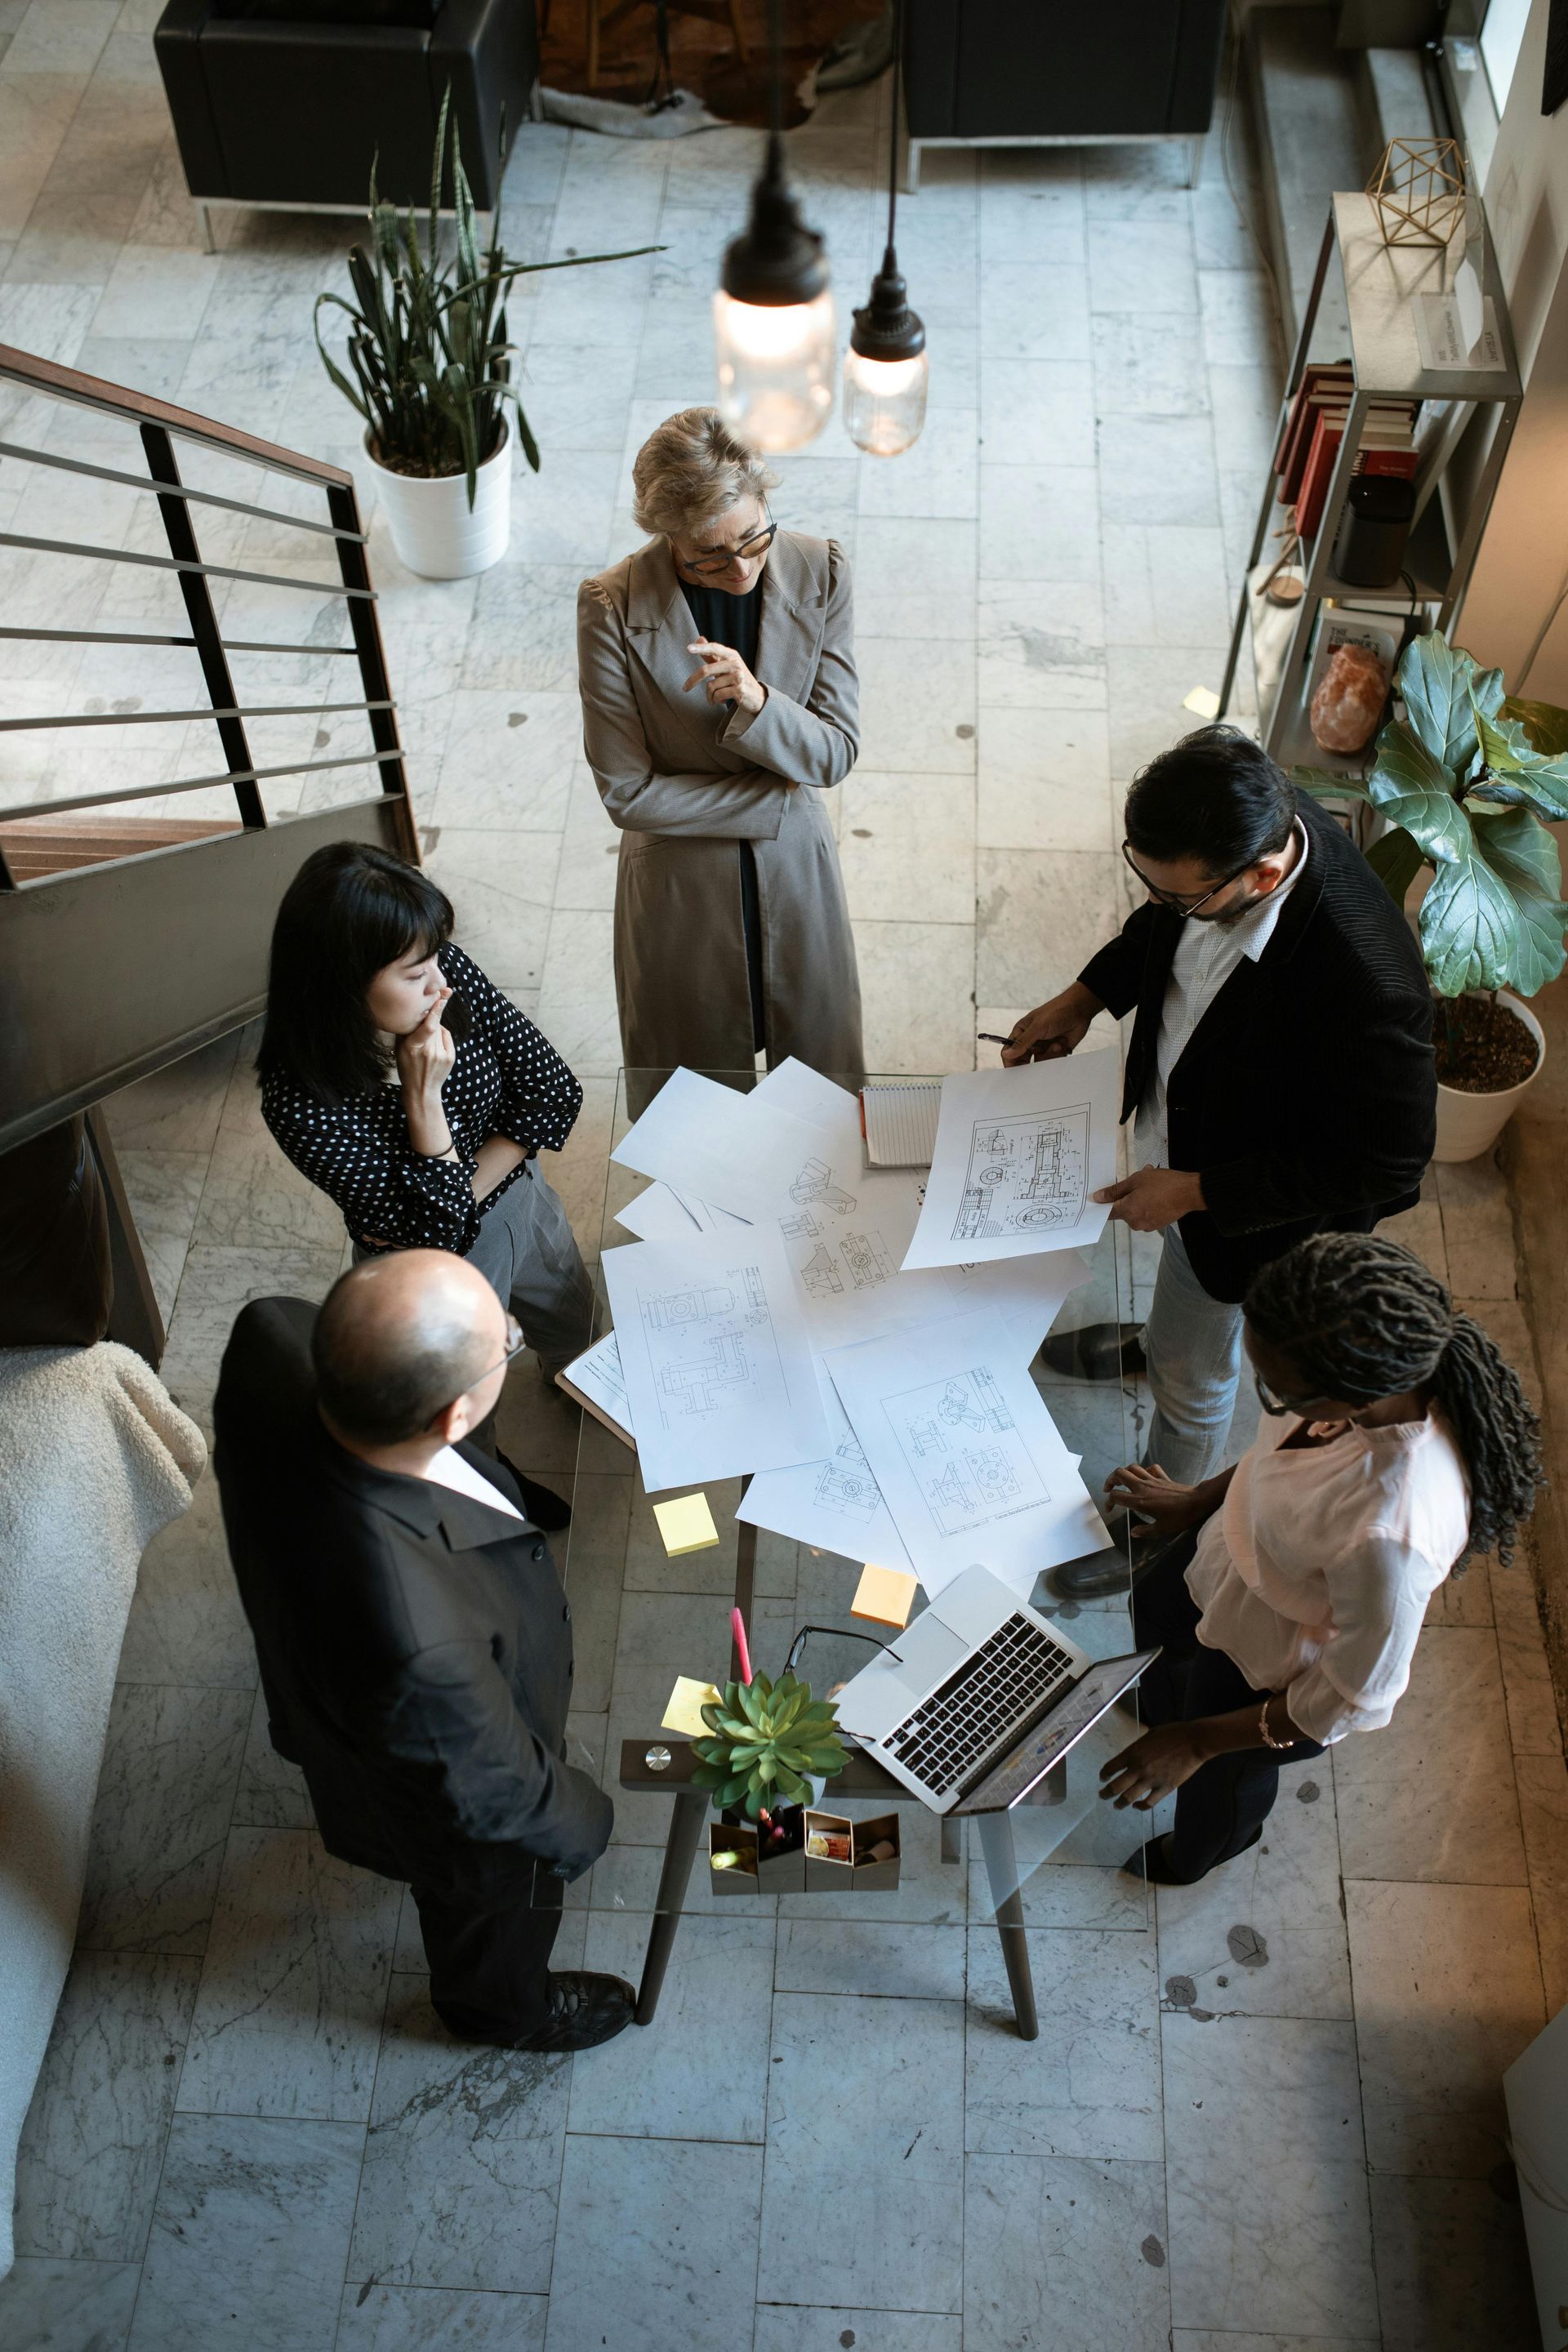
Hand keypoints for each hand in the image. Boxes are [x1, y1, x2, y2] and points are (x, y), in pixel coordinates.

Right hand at [394, 989, 456, 1104]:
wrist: (422, 1090)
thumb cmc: (407, 1067)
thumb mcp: (399, 1049)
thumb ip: (405, 1030)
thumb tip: (415, 1009)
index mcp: (413, 1048)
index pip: (428, 1026)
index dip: (436, 1010)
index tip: (441, 996)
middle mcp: (429, 1051)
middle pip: (434, 1024)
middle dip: (431, 1017)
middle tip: (425, 1018)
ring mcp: (441, 1055)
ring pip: (440, 1029)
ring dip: (435, 1029)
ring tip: (426, 1042)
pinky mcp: (450, 1057)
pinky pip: (446, 1036)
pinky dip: (441, 1036)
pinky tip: (434, 1046)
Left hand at [683, 638, 764, 715]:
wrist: (756, 696)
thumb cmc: (736, 679)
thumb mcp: (725, 665)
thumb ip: (711, 654)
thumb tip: (699, 638)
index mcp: (731, 655)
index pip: (714, 648)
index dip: (701, 648)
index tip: (688, 648)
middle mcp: (735, 663)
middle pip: (706, 670)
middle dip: (693, 680)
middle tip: (685, 688)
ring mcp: (738, 677)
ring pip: (711, 686)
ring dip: (709, 695)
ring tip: (713, 698)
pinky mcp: (739, 690)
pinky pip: (717, 695)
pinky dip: (715, 700)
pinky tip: (720, 701)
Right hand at [1000, 984, 1097, 1065]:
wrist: (1080, 1010)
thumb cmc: (1056, 1011)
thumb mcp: (1037, 1027)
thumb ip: (1022, 1042)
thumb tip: (1006, 1054)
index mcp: (1021, 1032)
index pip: (1010, 1051)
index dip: (1010, 1062)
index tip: (1014, 1073)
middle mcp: (1031, 1041)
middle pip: (1024, 1061)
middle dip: (1031, 1064)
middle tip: (1037, 1068)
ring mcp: (1043, 1046)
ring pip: (1040, 1063)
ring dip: (1049, 1056)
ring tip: (1057, 1045)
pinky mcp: (1055, 1051)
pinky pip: (1053, 1062)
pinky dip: (1058, 1055)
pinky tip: (1062, 1044)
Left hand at [1093, 1165, 1203, 1230]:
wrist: (1190, 1193)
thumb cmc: (1163, 1184)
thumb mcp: (1136, 1180)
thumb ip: (1115, 1191)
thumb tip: (1098, 1198)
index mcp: (1128, 1212)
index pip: (1108, 1213)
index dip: (1104, 1204)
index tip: (1103, 1196)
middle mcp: (1135, 1223)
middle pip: (1123, 1210)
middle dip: (1127, 1196)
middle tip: (1136, 1182)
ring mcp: (1148, 1226)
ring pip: (1136, 1211)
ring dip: (1138, 1199)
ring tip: (1150, 1184)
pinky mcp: (1158, 1225)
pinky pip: (1146, 1214)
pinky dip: (1148, 1204)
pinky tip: (1157, 1192)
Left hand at [1099, 1723, 1209, 1809]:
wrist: (1193, 1741)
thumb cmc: (1173, 1733)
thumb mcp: (1149, 1735)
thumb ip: (1138, 1747)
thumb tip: (1132, 1754)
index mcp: (1133, 1753)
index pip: (1111, 1767)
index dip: (1104, 1775)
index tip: (1102, 1778)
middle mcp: (1138, 1768)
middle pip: (1115, 1786)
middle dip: (1106, 1793)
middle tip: (1103, 1796)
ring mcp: (1151, 1780)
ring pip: (1129, 1797)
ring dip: (1119, 1803)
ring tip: (1116, 1806)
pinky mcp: (1164, 1788)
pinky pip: (1148, 1803)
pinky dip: (1140, 1806)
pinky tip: (1137, 1806)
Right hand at [1102, 1461, 1202, 1535]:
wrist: (1197, 1502)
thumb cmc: (1179, 1517)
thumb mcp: (1161, 1530)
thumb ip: (1145, 1532)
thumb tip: (1134, 1533)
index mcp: (1139, 1501)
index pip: (1116, 1496)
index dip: (1108, 1502)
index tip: (1109, 1509)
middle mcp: (1143, 1487)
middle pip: (1120, 1474)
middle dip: (1110, 1480)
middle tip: (1109, 1489)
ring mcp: (1152, 1480)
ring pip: (1133, 1467)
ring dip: (1124, 1472)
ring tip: (1122, 1481)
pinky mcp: (1162, 1477)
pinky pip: (1150, 1468)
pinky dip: (1144, 1471)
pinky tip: (1145, 1477)